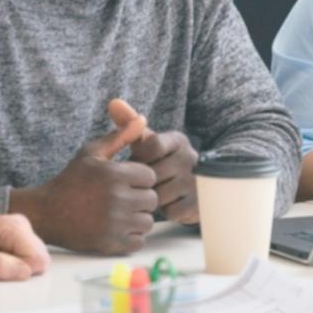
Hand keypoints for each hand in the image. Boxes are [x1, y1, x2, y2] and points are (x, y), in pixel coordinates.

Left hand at [0, 213, 49, 281]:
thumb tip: (25, 273)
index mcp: (13, 227)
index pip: (38, 260)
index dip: (20, 272)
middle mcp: (21, 226)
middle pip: (39, 261)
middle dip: (18, 271)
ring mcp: (21, 233)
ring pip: (34, 263)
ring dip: (14, 270)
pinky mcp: (17, 241)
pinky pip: (26, 262)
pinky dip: (11, 267)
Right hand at [9, 106, 157, 254]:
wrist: (47, 212)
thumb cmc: (71, 179)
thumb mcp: (92, 153)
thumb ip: (120, 136)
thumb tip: (142, 118)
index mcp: (114, 175)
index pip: (150, 176)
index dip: (139, 178)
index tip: (125, 181)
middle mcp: (117, 200)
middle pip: (152, 200)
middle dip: (140, 197)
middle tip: (122, 197)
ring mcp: (115, 224)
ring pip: (147, 222)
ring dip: (137, 217)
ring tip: (119, 212)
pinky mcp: (111, 243)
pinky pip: (139, 241)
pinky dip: (130, 236)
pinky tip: (115, 227)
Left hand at [113, 99, 199, 223]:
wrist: (188, 190)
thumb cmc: (158, 163)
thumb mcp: (145, 143)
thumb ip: (128, 124)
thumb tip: (113, 102)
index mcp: (178, 140)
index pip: (152, 145)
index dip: (139, 157)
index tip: (137, 161)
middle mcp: (191, 158)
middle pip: (154, 172)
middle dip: (143, 180)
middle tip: (141, 182)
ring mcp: (196, 181)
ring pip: (160, 194)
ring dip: (151, 197)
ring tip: (152, 192)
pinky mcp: (199, 204)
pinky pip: (170, 210)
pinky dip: (164, 210)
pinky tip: (165, 204)